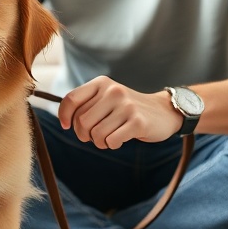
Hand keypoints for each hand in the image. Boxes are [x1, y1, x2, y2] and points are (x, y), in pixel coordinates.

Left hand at [58, 76, 180, 148]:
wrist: (163, 111)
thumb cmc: (127, 109)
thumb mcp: (106, 98)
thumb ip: (86, 104)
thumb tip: (65, 120)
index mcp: (102, 83)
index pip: (71, 99)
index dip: (64, 116)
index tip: (67, 126)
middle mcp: (113, 91)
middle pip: (81, 121)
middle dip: (83, 135)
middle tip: (94, 136)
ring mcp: (126, 106)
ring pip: (95, 134)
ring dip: (99, 142)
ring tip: (109, 138)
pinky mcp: (137, 122)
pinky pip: (111, 141)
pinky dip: (112, 145)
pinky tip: (120, 139)